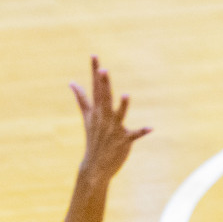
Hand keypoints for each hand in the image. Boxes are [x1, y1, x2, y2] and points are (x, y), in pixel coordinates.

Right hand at [70, 57, 150, 184]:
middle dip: (104, 85)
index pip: (95, 87)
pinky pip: (134, 135)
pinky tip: (150, 128)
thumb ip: (81, 99)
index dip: (94, 71)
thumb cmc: (93, 138)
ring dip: (123, 106)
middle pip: (104, 98)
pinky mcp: (124, 140)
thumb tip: (71, 82)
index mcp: (96, 110)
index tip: (94, 56)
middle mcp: (104, 118)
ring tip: (127, 95)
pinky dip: (142, 132)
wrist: (95, 165)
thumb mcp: (87, 117)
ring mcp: (114, 129)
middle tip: (104, 70)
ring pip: (118, 115)